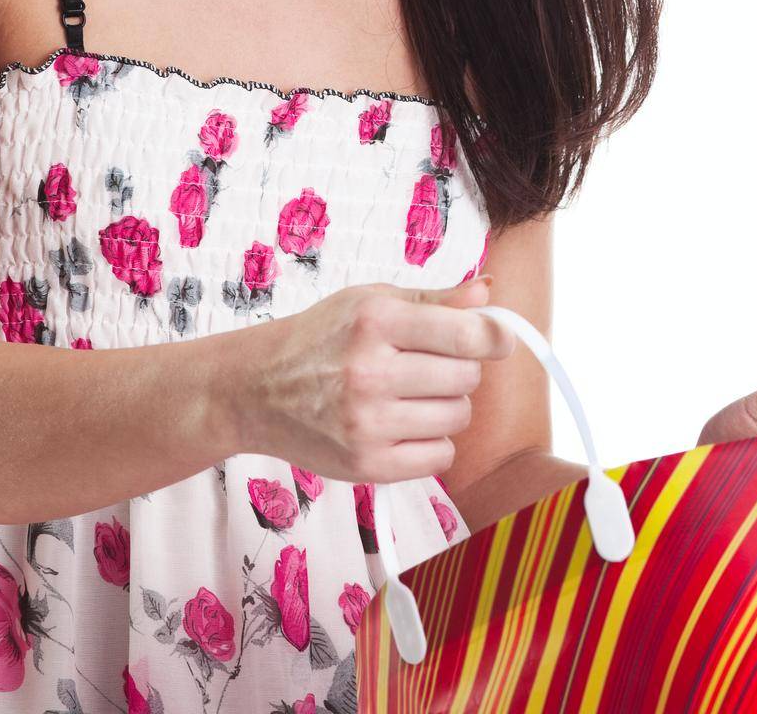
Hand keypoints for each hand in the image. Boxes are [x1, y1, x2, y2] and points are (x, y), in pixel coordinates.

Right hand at [234, 275, 514, 483]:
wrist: (257, 389)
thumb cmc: (320, 338)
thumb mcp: (371, 301)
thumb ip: (435, 300)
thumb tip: (488, 292)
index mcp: (376, 320)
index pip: (466, 334)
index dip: (495, 337)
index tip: (499, 339)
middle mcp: (371, 371)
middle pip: (467, 377)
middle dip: (461, 369)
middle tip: (431, 365)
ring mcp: (367, 422)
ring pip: (458, 417)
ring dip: (448, 406)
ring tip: (414, 394)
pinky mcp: (365, 464)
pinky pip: (439, 457)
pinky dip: (433, 442)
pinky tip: (407, 425)